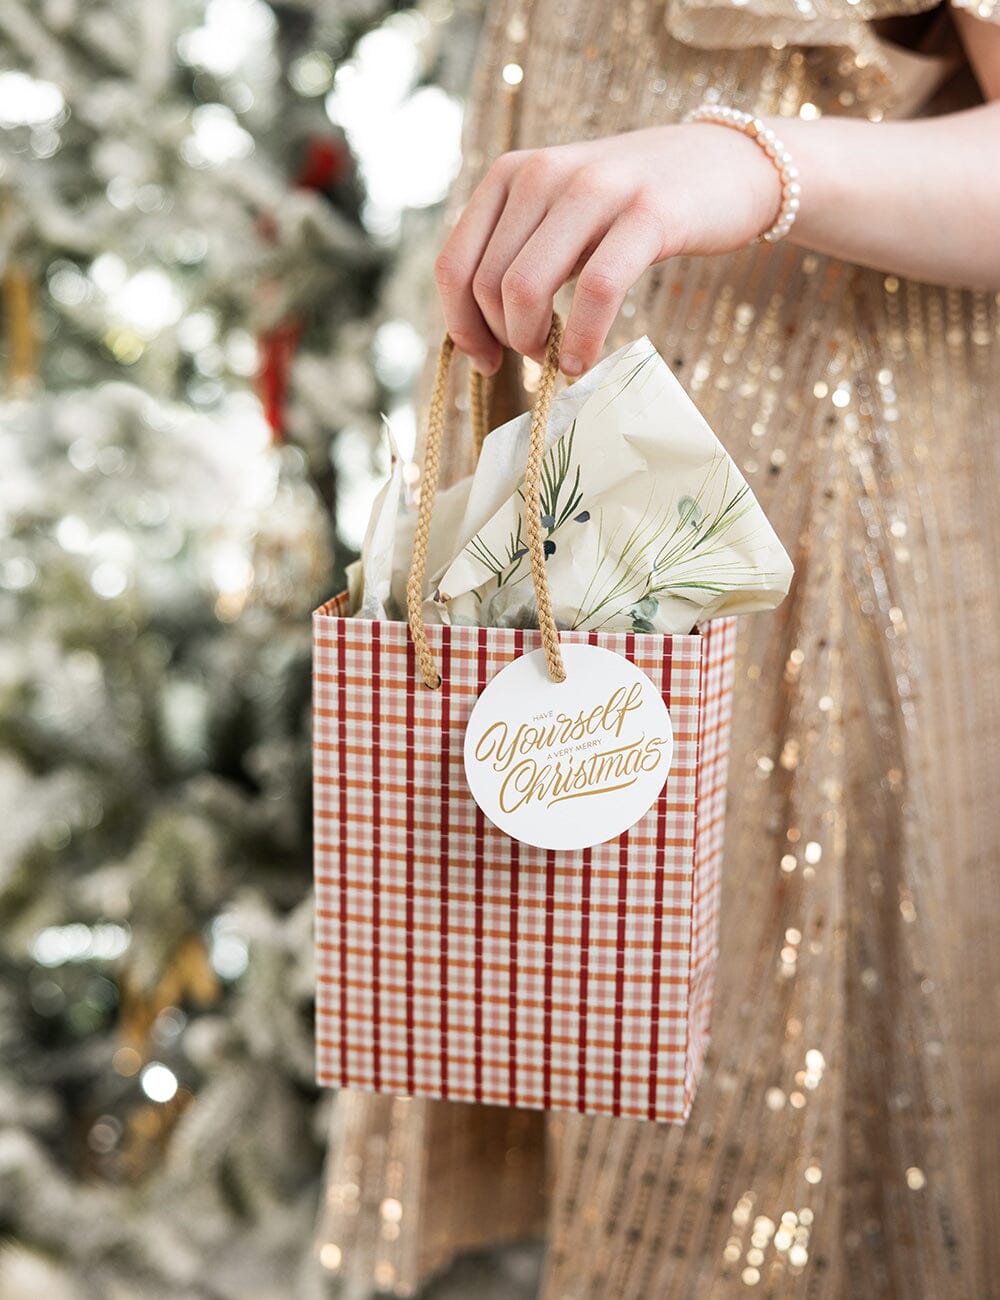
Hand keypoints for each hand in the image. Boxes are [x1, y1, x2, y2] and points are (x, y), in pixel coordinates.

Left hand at [433, 122, 782, 377]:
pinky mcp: (648, 214)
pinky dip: (582, 339)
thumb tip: (478, 334)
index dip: (462, 326)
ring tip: (559, 360)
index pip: (455, 264)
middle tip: (537, 357)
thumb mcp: (563, 216)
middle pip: (487, 285)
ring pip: (525, 288)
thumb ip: (520, 255)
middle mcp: (544, 173)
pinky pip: (595, 291)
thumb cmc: (636, 208)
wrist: (729, 165)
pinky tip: (583, 360)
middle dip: (504, 338)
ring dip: (534, 342)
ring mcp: (595, 189)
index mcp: (511, 174)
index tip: (486, 361)